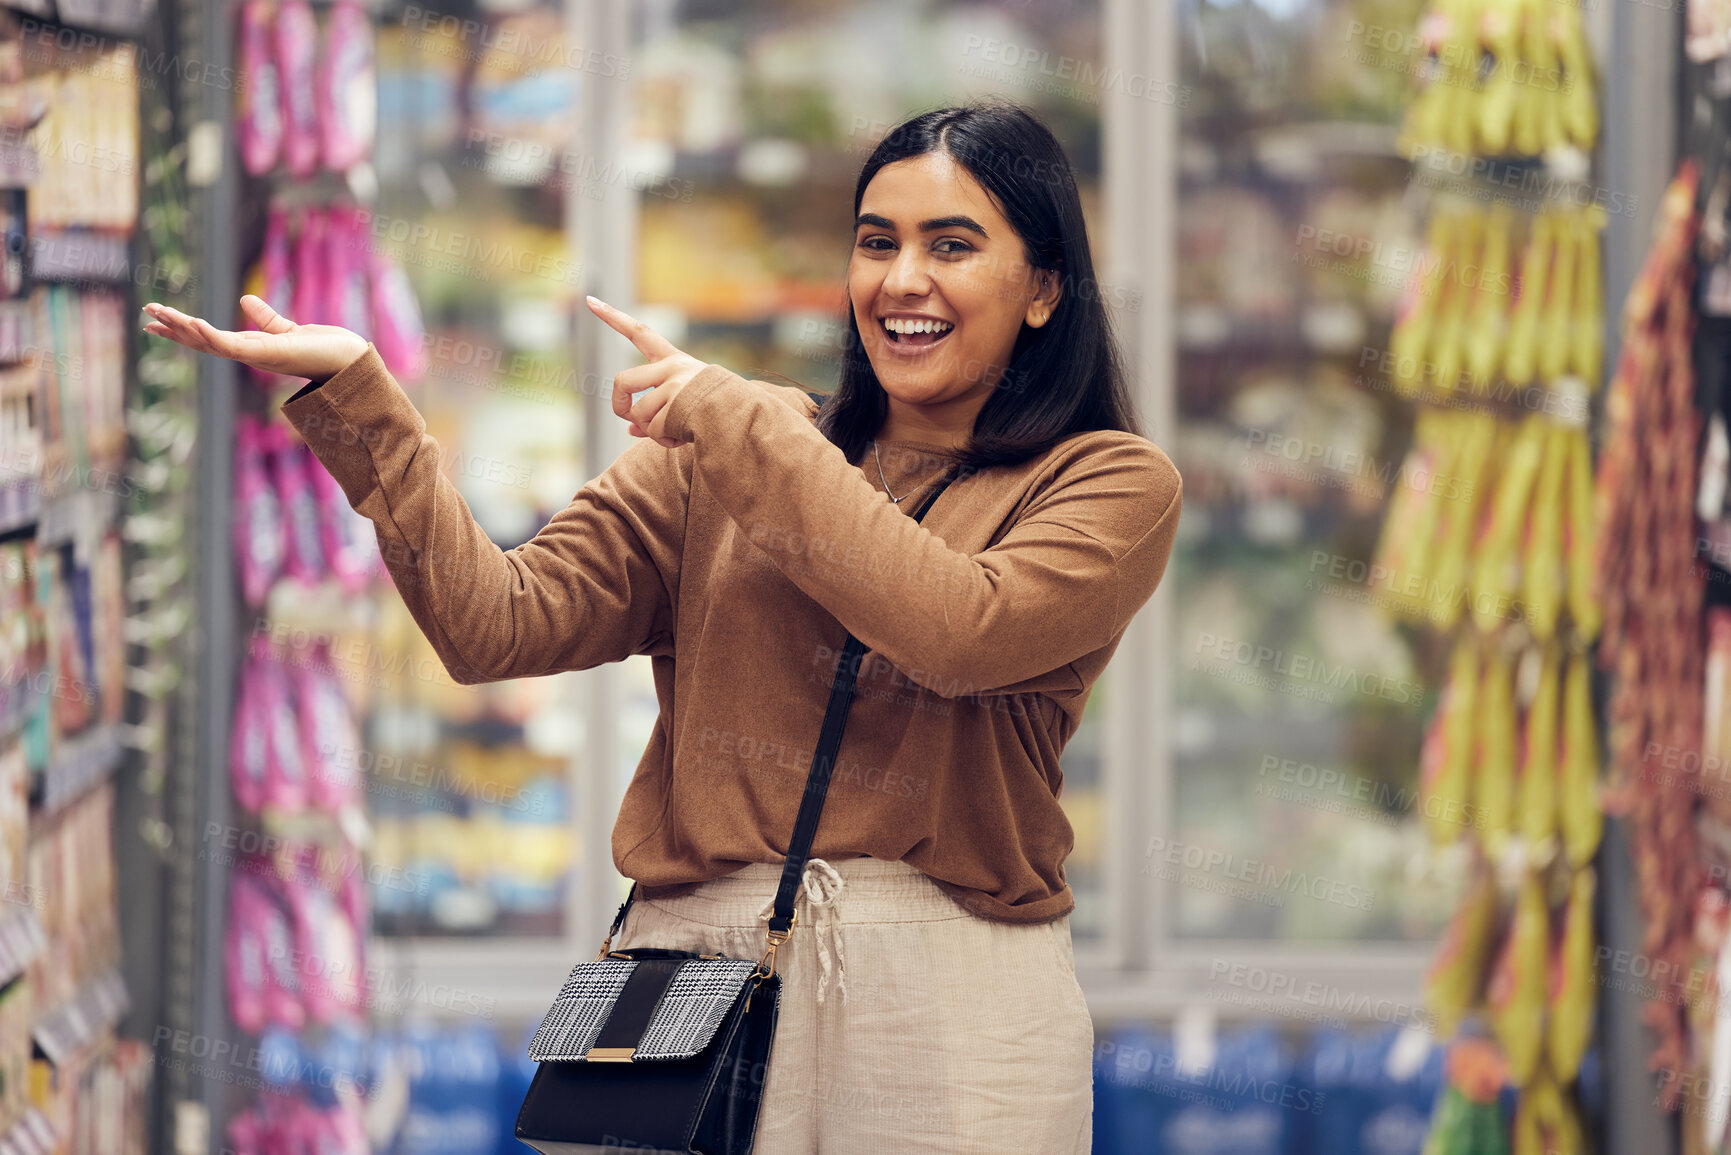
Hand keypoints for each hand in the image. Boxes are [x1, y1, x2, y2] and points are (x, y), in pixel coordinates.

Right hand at [141, 295, 370, 382]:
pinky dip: (211, 335)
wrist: (350, 361)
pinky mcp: (267, 354)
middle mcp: (249, 355)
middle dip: (174, 329)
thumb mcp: (287, 329)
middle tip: (146, 315)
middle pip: (202, 342)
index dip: (183, 329)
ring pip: (210, 343)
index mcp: (251, 348)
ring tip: (157, 314)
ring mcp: (256, 357)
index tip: (158, 318)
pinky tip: (193, 323)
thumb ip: (266, 318)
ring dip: (183, 329)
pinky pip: (232, 345)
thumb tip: (244, 299)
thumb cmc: (324, 349)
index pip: (209, 338)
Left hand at [586, 295, 712, 448]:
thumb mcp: (684, 405)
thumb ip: (656, 413)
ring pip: (639, 413)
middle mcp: (673, 366)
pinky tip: (682, 439)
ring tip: (675, 433)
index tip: (590, 301)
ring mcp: (675, 384)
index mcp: (674, 360)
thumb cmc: (717, 411)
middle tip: (630, 420)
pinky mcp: (678, 403)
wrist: (747, 417)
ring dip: (651, 431)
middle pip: (622, 380)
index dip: (613, 317)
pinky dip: (664, 440)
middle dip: (620, 405)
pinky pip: (654, 429)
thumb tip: (630, 430)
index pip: (640, 333)